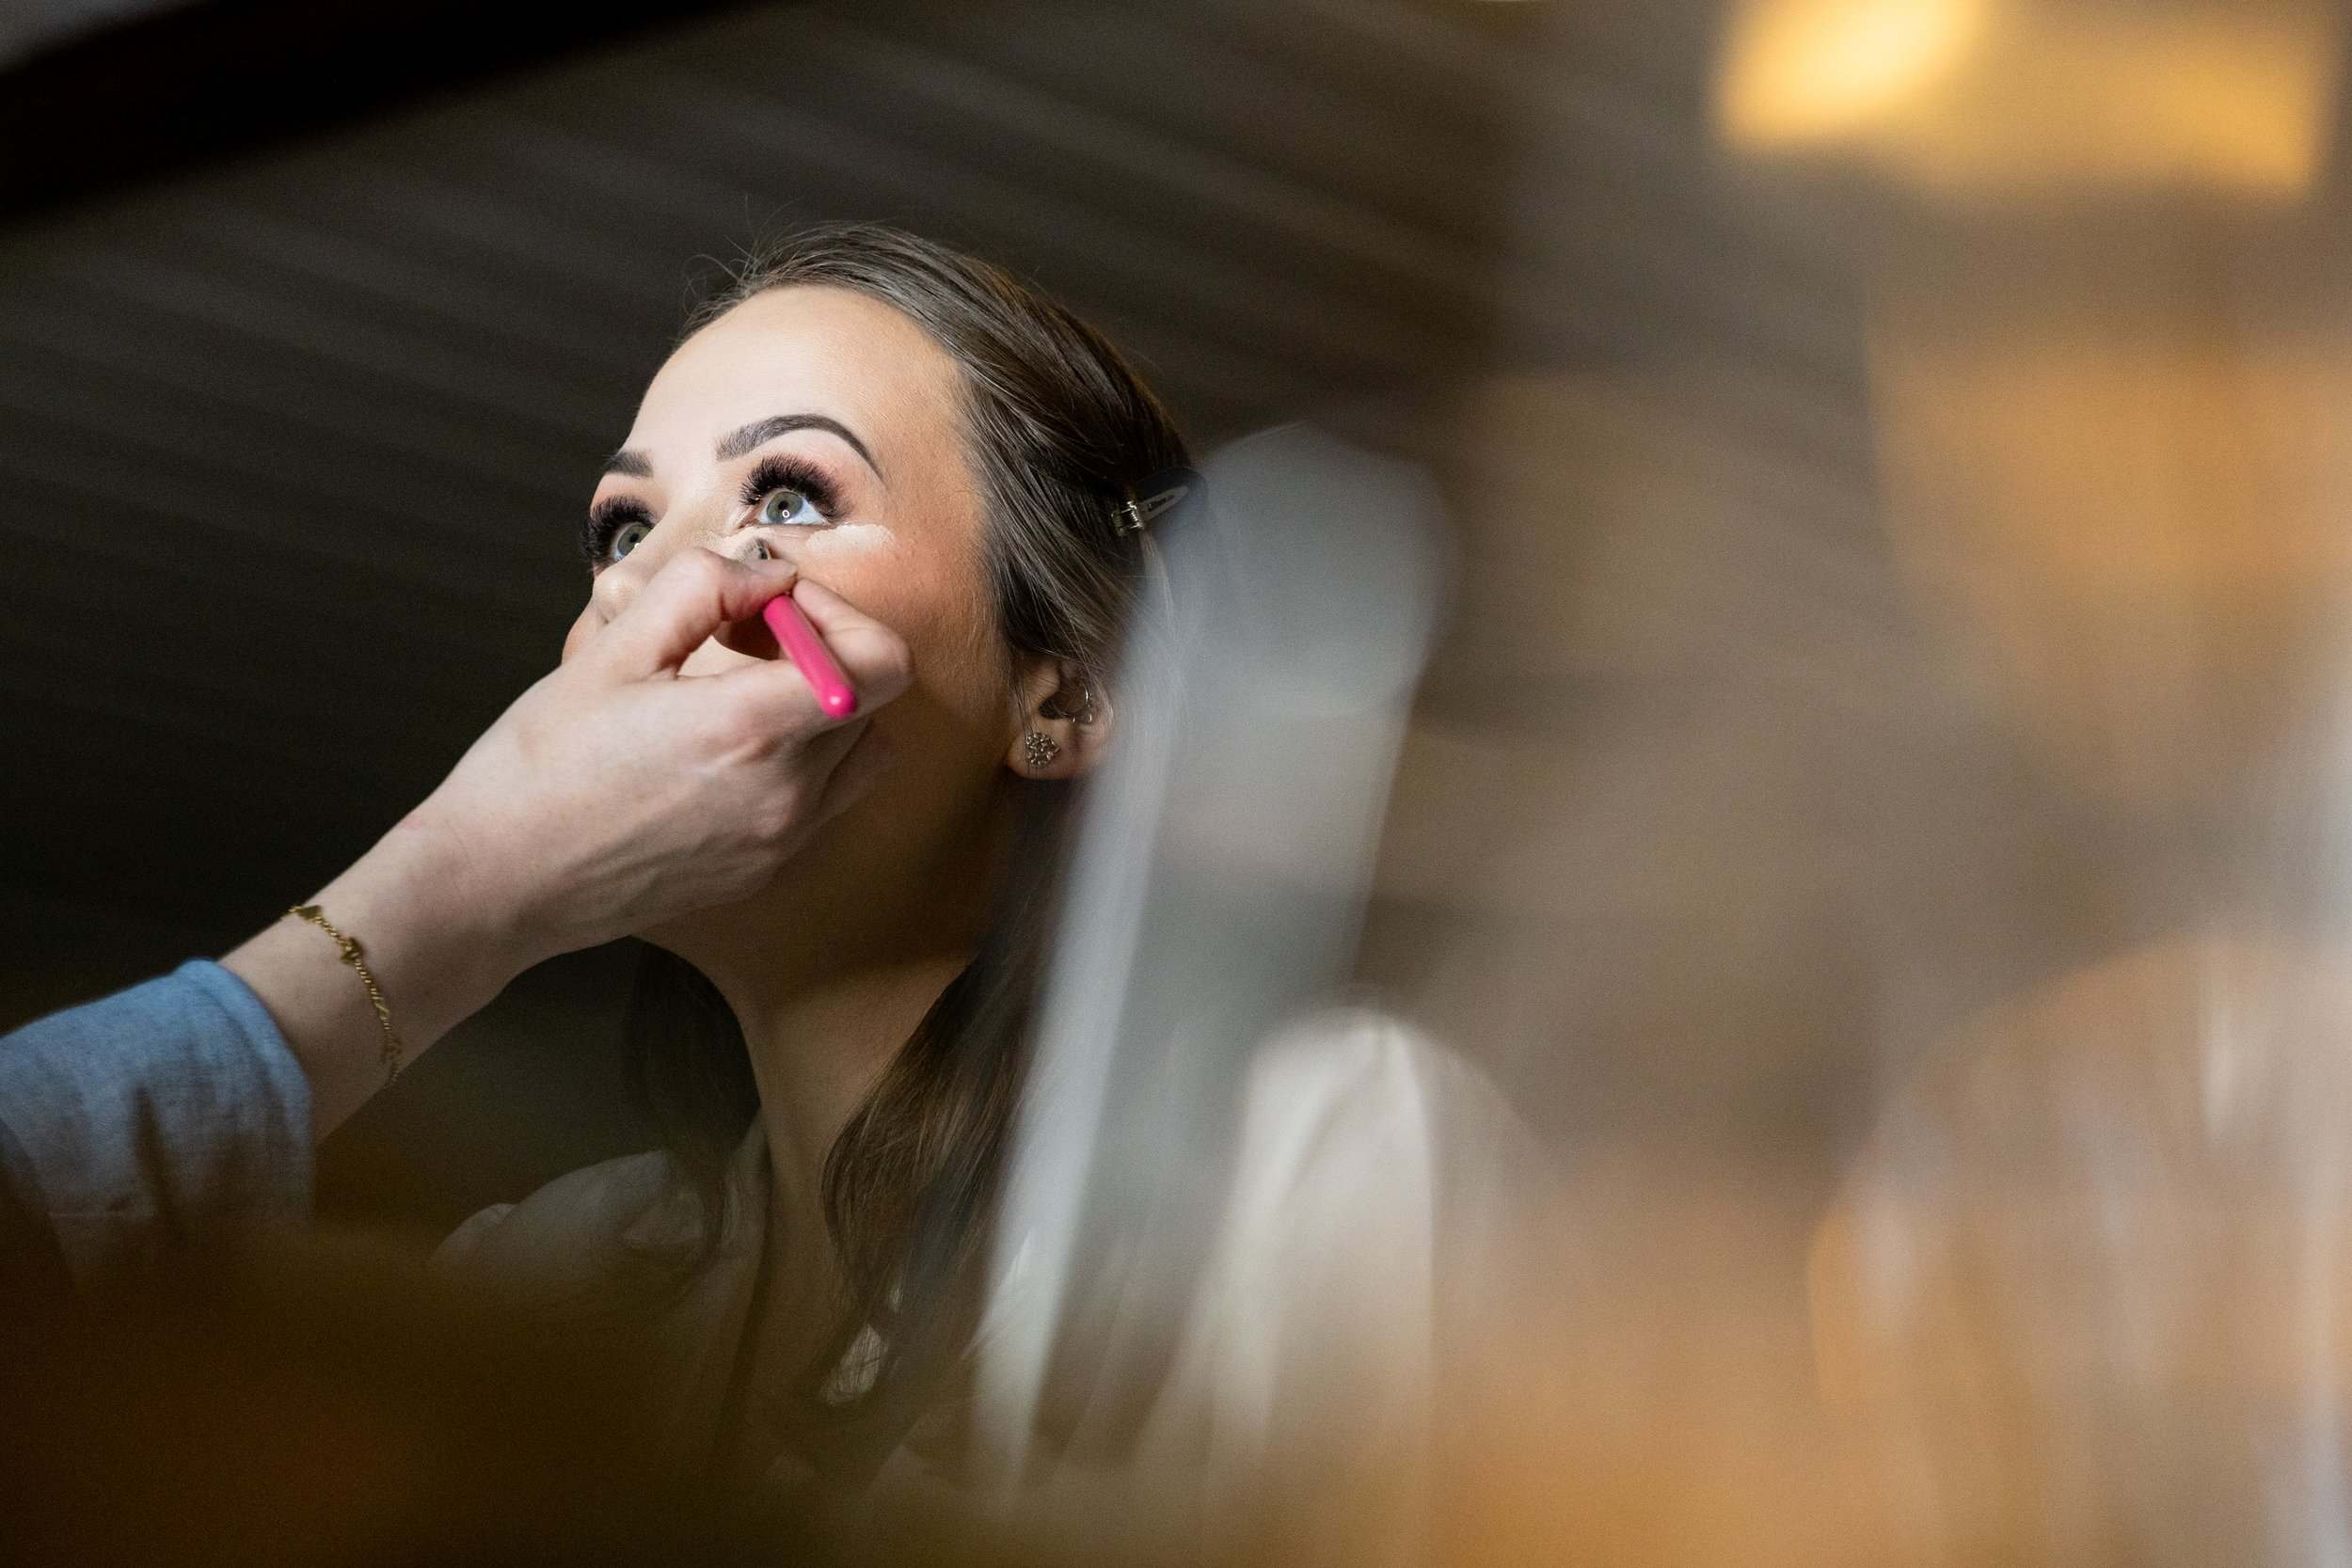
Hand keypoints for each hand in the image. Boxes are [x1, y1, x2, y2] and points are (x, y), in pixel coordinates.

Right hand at [415, 550, 909, 960]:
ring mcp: (781, 842)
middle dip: (820, 652)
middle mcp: (786, 794)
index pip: (882, 664)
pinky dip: (799, 762)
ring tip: (738, 693)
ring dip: (821, 710)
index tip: (773, 608)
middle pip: (870, 702)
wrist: (497, 883)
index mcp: (753, 729)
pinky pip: (822, 801)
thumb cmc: (539, 766)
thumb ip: (704, 589)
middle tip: (741, 639)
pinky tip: (722, 750)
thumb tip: (771, 573)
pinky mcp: (764, 871)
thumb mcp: (613, 650)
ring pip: (858, 753)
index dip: (840, 617)